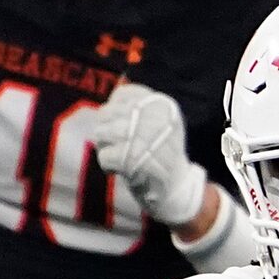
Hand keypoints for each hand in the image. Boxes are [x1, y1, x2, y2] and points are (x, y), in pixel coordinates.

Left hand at [91, 82, 211, 229]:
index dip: (112, 108)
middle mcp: (157, 119)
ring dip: (102, 146)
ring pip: (103, 132)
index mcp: (163, 106)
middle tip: (108, 143)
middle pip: (108, 113)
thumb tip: (116, 88)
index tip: (115, 122)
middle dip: (102, 130)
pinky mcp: (136, 161)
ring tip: (112, 155)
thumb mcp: (156, 125)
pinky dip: (105, 164)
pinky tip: (115, 169)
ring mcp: (147, 140)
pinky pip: (106, 155)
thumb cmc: (159, 155)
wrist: (176, 190)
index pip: (124, 94)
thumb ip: (137, 107)